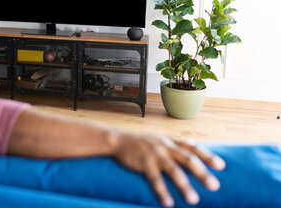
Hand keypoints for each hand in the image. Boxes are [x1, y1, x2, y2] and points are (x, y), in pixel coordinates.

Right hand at [111, 132, 225, 206]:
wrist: (118, 140)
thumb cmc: (140, 142)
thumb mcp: (159, 139)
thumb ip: (175, 144)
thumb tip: (195, 146)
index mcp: (170, 141)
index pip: (193, 147)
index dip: (207, 156)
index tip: (221, 166)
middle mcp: (165, 146)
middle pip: (187, 159)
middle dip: (201, 173)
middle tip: (214, 186)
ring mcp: (154, 154)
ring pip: (173, 170)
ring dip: (184, 185)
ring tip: (193, 199)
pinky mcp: (143, 163)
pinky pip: (154, 179)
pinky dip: (161, 191)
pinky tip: (168, 203)